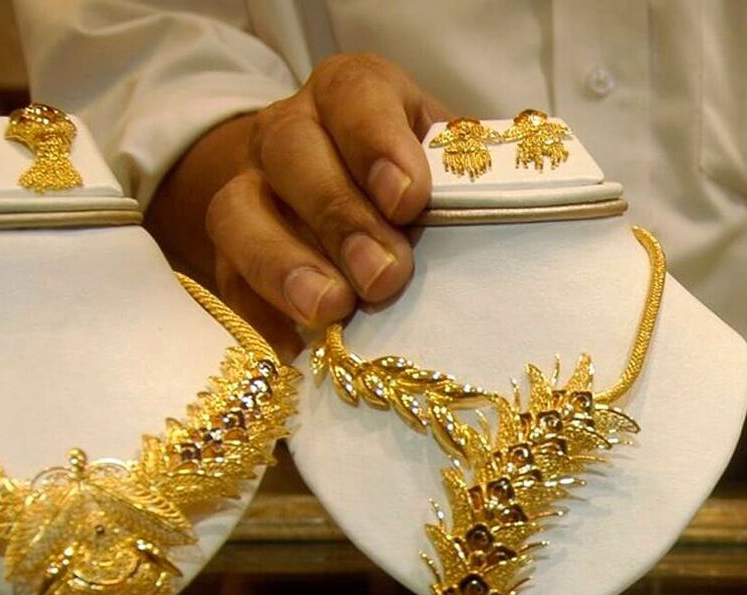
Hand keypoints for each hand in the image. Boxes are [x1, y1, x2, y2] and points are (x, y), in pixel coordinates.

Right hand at [156, 54, 447, 341]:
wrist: (349, 194)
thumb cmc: (421, 180)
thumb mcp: (448, 161)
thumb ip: (468, 178)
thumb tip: (519, 205)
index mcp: (353, 94)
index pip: (354, 96)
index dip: (376, 143)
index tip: (408, 199)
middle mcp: (292, 132)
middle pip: (291, 153)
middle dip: (339, 217)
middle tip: (383, 275)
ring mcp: (251, 190)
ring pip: (238, 214)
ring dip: (284, 264)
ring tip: (330, 308)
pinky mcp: (229, 255)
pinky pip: (228, 282)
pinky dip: (259, 316)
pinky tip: (295, 348)